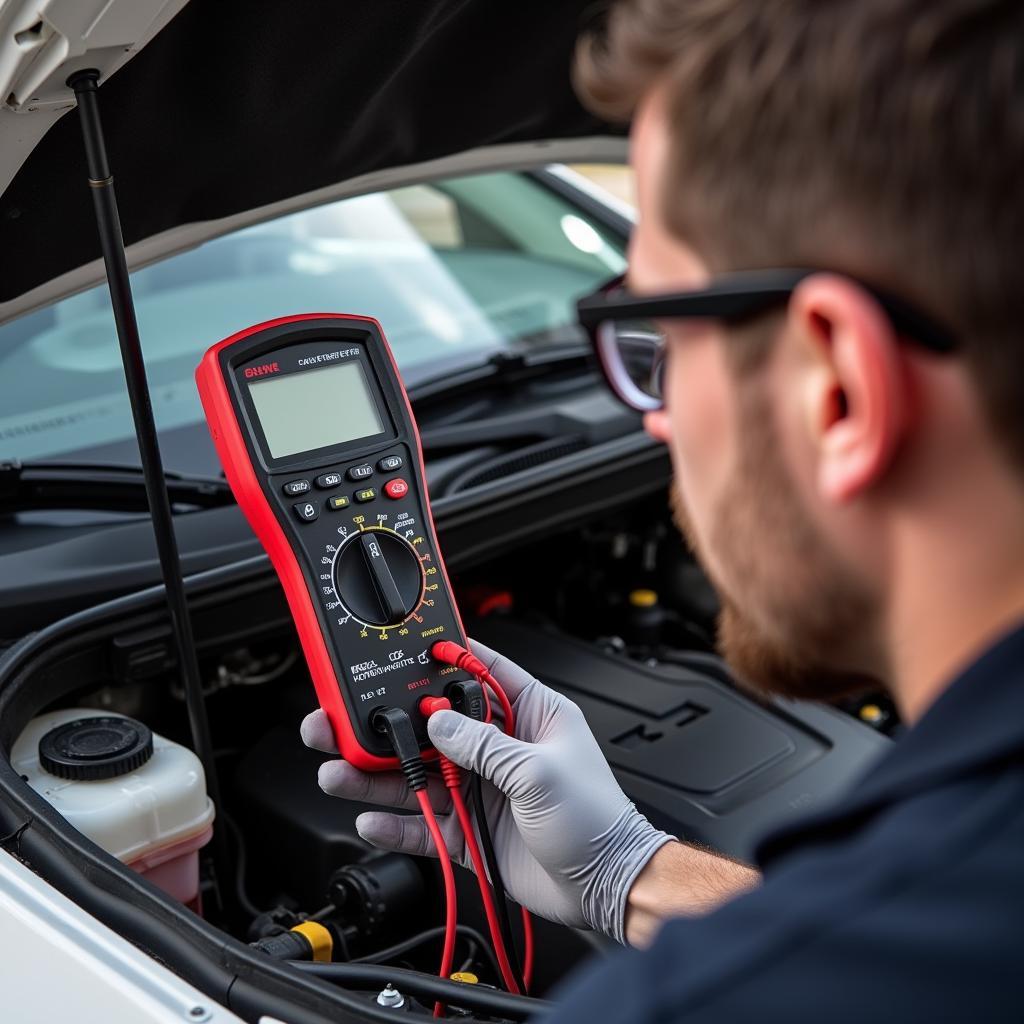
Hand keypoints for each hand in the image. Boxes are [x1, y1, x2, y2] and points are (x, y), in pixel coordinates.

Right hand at [300, 639, 672, 942]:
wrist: (604, 886)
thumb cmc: (596, 819)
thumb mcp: (539, 771)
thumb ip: (484, 745)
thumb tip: (439, 721)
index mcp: (529, 715)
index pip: (481, 673)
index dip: (445, 660)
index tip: (405, 651)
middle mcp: (500, 748)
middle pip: (433, 727)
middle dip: (389, 724)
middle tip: (345, 722)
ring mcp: (481, 789)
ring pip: (418, 775)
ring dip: (379, 775)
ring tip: (340, 772)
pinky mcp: (469, 830)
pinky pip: (422, 822)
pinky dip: (395, 823)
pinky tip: (368, 819)